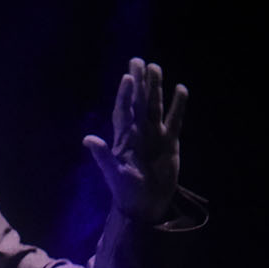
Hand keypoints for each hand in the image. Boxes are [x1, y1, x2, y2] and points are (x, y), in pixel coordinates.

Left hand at [84, 58, 185, 222]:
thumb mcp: (114, 174)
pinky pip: (174, 120)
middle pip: (139, 103)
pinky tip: (180, 89)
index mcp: (124, 139)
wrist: (144, 205)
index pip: (124, 111)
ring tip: (156, 68)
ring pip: (155, 107)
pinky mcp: (170, 143)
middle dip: (138, 83)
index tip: (127, 76)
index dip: (125, 95)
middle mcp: (139, 133)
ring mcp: (155, 136)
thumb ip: (102, 156)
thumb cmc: (126, 191)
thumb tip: (87, 139)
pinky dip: (178, 105)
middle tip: (138, 60)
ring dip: (155, 89)